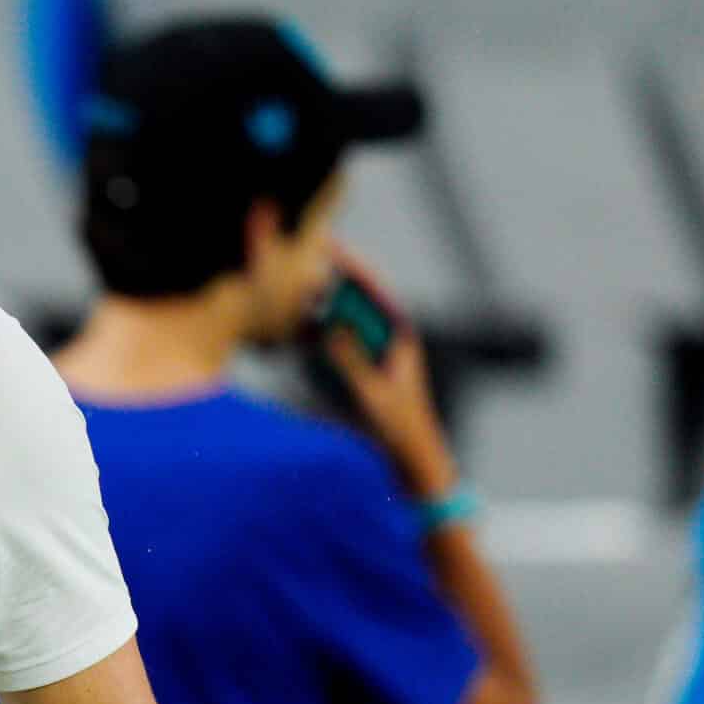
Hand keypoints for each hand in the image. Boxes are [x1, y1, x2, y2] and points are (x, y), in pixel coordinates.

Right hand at [317, 257, 458, 502]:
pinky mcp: (362, 368)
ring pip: (343, 319)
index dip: (351, 265)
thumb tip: (331, 329)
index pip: (373, 289)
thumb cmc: (399, 427)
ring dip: (320, 309)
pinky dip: (318, 335)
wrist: (411, 456)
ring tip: (293, 297)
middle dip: (329, 281)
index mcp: (399, 336)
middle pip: (355, 298)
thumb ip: (352, 360)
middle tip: (299, 266)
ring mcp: (374, 352)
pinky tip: (298, 331)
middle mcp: (387, 338)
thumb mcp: (374, 393)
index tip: (328, 246)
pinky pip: (337, 342)